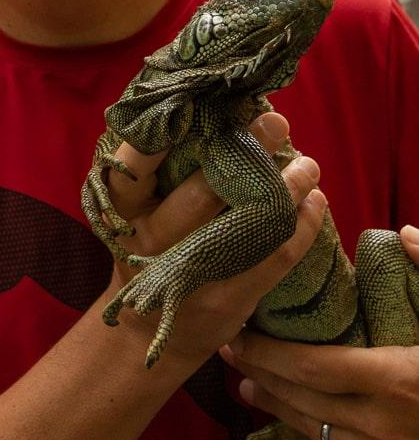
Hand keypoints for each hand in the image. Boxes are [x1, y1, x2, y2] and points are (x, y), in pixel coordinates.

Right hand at [102, 113, 326, 369]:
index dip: (163, 135)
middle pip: (202, 192)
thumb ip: (161, 171)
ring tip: (308, 163)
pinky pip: (275, 256)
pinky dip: (302, 226)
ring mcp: (189, 274)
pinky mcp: (227, 299)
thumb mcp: (136, 212)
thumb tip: (220, 110)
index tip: (198, 104)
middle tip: (277, 122)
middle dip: (247, 151)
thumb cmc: (147, 250)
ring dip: (286, 188)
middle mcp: (150, 241)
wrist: (147, 335)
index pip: (135, 164)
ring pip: (248, 222)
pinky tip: (316, 201)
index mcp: (123, 211)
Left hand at [219, 225, 418, 439]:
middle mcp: (383, 425)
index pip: (309, 368)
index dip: (266, 352)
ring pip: (316, 430)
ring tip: (247, 382)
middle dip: (260, 374)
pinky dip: (313, 426)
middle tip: (227, 349)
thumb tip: (404, 233)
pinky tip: (298, 410)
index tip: (237, 332)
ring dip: (279, 405)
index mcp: (395, 379)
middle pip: (302, 401)